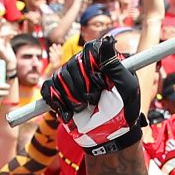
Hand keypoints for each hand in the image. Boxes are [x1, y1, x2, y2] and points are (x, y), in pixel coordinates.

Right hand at [38, 34, 141, 154]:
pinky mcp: (60, 92)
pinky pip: (48, 89)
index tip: (103, 84)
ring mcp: (71, 78)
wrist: (111, 135)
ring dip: (72, 98)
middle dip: (83, 88)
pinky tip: (67, 114)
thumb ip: (114, 64)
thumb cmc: (124, 111)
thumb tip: (107, 39)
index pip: (90, 50)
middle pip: (72, 64)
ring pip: (59, 78)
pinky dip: (56, 103)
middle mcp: (85, 65)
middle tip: (95, 100)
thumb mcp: (126, 87)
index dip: (93, 68)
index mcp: (103, 60)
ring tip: (84, 108)